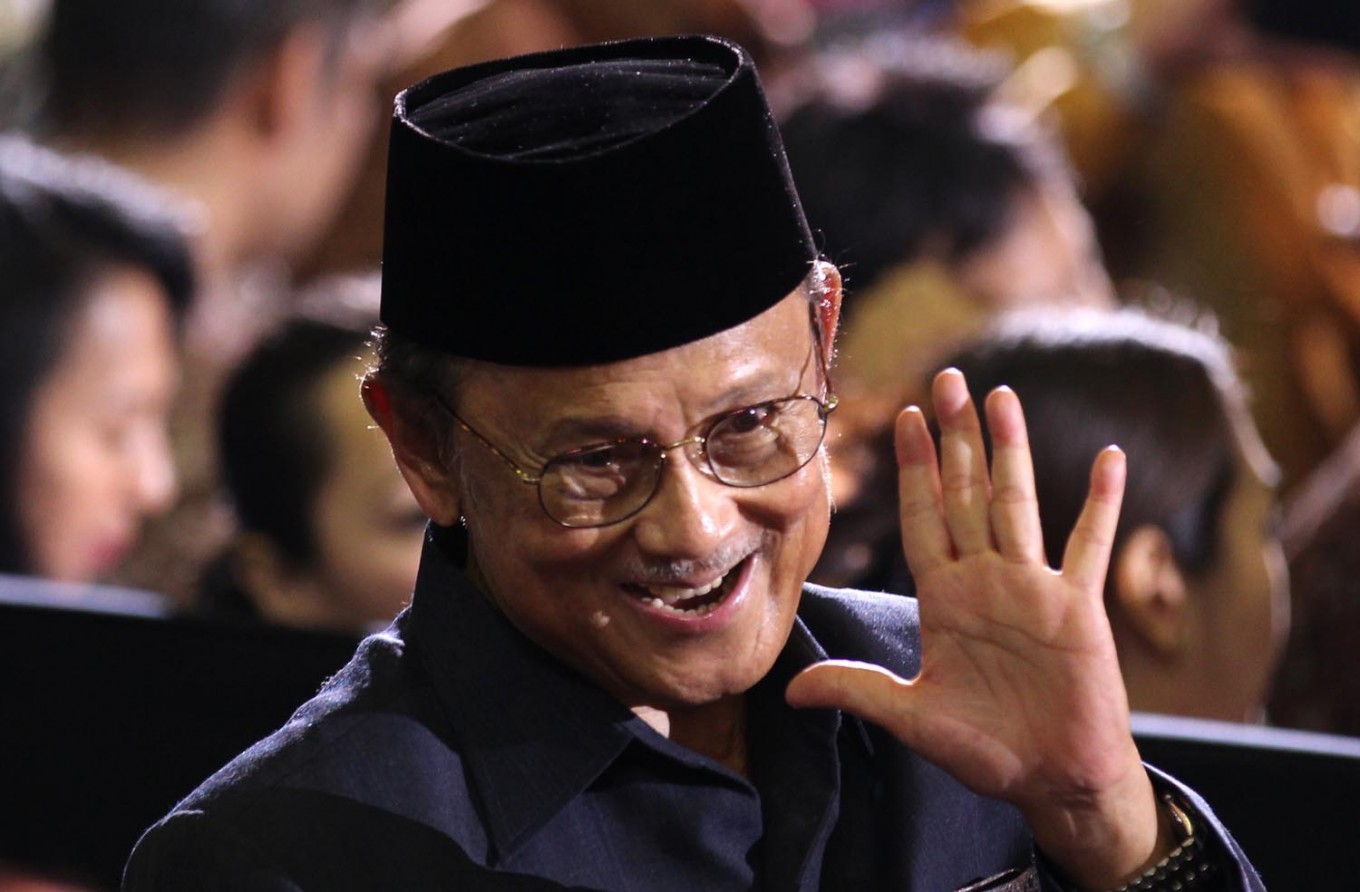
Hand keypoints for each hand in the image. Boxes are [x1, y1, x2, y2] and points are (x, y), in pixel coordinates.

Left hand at [787, 369, 1163, 888]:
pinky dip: (1101, 503)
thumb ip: (857, 691)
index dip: (913, 469)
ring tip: (1002, 396)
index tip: (903, 417)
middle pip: (966, 494)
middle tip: (947, 378)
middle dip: (955, 438)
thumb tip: (788, 690)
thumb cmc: (987, 749)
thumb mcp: (912, 717)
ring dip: (1011, 450)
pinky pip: (1088, 546)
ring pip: (1018, 503)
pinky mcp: (1078, 608)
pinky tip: (1108, 456)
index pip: (923, 518)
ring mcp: (1033, 588)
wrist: (1053, 779)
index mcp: (945, 598)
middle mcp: (986, 581)